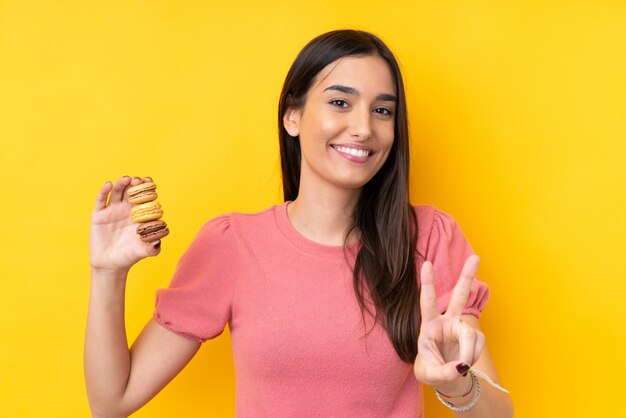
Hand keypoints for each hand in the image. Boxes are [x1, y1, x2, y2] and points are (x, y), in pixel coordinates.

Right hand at [89, 176, 160, 273]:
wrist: (110, 264)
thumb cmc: (129, 256)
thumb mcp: (142, 252)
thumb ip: (152, 248)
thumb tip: (158, 242)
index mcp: (140, 214)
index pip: (145, 197)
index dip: (148, 188)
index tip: (151, 183)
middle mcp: (127, 209)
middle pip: (131, 191)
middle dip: (136, 184)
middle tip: (138, 180)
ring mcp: (113, 210)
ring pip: (117, 192)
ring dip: (122, 183)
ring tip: (126, 179)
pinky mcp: (99, 214)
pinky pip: (101, 200)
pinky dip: (104, 191)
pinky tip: (109, 184)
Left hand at [413, 255, 484, 393]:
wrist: (445, 378)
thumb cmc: (430, 370)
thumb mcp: (428, 374)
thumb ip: (443, 372)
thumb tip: (461, 366)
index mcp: (429, 325)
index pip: (428, 301)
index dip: (428, 283)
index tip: (427, 263)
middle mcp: (446, 321)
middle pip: (459, 296)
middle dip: (467, 277)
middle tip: (476, 257)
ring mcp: (461, 327)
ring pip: (470, 334)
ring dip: (467, 353)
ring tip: (459, 365)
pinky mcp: (473, 336)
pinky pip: (477, 344)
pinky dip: (471, 356)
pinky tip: (464, 362)